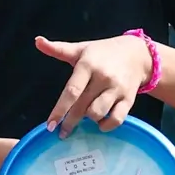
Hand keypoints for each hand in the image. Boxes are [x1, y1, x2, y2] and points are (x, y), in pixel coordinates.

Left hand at [36, 33, 150, 132]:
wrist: (137, 54)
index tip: (50, 125)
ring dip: (89, 120)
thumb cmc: (102, 53)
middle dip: (70, 122)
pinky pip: (117, 119)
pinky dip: (107, 125)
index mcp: (88, 65)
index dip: (60, 110)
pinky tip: (100, 123)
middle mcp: (103, 77)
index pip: (72, 91)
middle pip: (83, 106)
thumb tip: (37, 41)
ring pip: (98, 114)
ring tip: (85, 118)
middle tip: (62, 132)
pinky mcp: (129, 99)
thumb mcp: (80, 49)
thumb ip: (58, 49)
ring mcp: (117, 89)